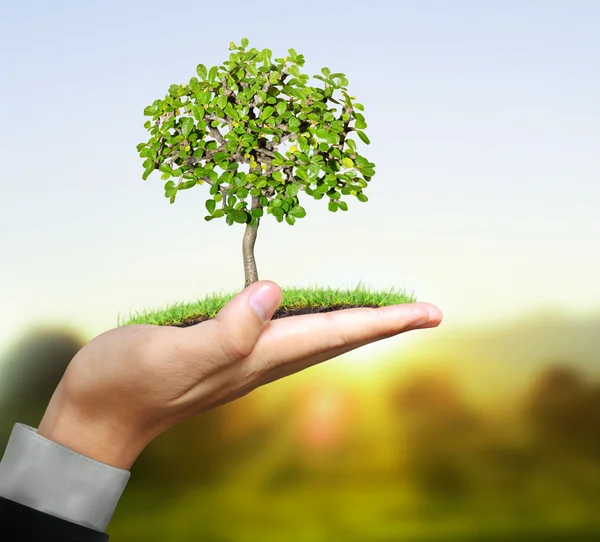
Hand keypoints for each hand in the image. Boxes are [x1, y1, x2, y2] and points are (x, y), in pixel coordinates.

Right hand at [37, 281, 441, 468]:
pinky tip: (314, 310)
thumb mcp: (172, 355)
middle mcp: (261, 358)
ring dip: (355, 320)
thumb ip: (226, 329)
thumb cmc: (127, 382)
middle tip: (422, 310)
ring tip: (384, 309)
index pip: (336, 333)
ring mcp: (246, 356)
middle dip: (383, 322)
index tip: (428, 312)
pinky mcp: (227, 350)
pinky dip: (314, 316)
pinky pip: (286, 330)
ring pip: (317, 335)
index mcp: (257, 355)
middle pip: (338, 336)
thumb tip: (273, 292)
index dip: (384, 320)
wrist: (98, 413)